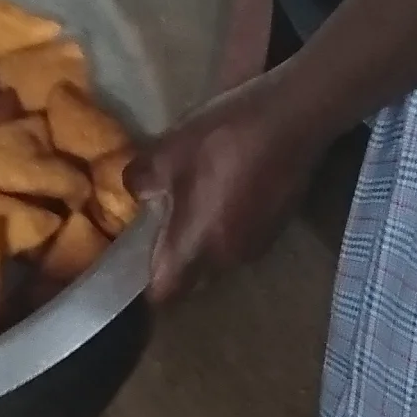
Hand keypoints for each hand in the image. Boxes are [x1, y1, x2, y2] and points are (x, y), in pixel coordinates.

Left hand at [126, 71, 331, 301]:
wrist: (287, 123)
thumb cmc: (219, 143)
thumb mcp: (165, 153)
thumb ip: (141, 180)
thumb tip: (137, 194)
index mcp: (197, 248)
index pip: (166, 293)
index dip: (145, 291)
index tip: (129, 275)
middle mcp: (228, 260)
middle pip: (192, 280)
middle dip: (172, 263)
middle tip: (153, 231)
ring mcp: (256, 247)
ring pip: (217, 261)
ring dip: (200, 243)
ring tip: (185, 208)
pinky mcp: (275, 228)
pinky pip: (238, 242)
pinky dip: (223, 228)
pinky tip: (218, 193)